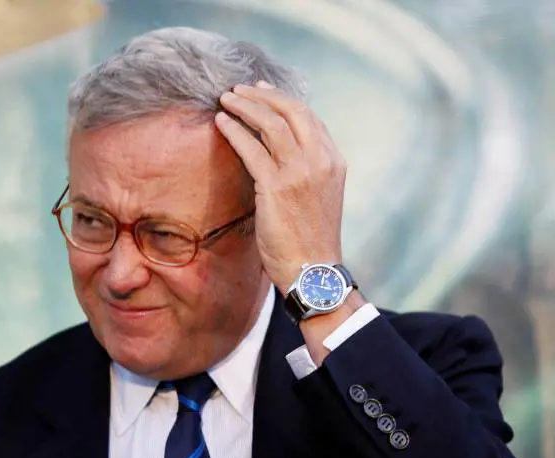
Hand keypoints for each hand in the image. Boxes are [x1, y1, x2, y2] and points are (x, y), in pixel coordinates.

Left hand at [214, 81, 346, 292]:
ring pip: (271, 124)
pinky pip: (251, 149)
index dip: (282, 100)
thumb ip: (305, 171)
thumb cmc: (310, 240)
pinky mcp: (277, 186)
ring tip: (226, 99)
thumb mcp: (317, 197)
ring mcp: (300, 172)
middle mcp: (320, 160)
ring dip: (245, 106)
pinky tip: (221, 123)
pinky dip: (235, 130)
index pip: (308, 117)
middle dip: (263, 95)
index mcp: (333, 161)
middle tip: (240, 89)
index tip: (263, 91)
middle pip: (291, 111)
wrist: (313, 271)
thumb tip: (277, 153)